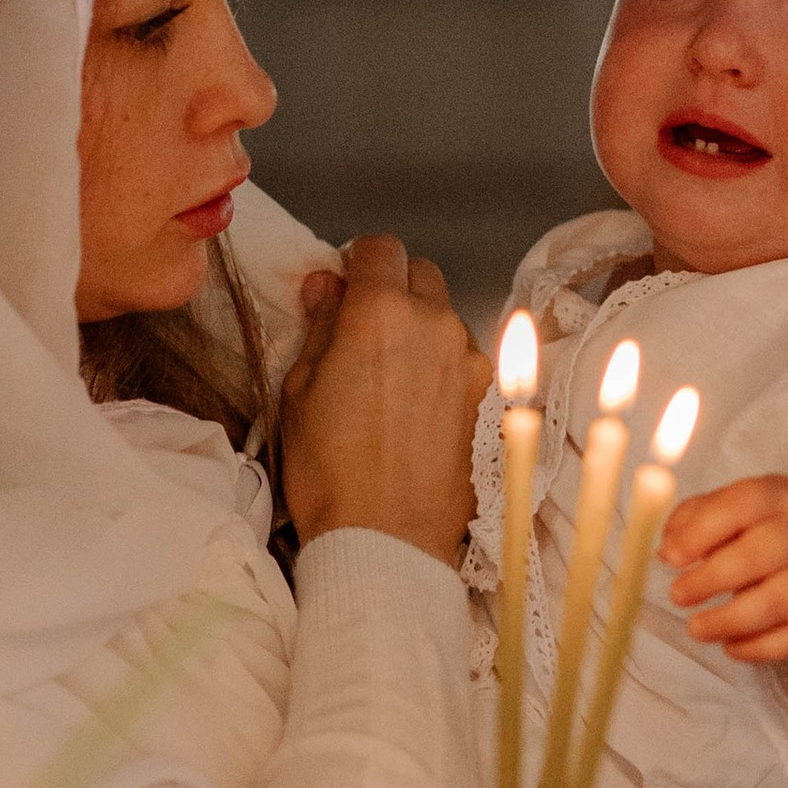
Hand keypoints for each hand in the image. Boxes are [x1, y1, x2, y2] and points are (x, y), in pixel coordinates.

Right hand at [283, 234, 492, 565]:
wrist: (386, 540)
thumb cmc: (328, 471)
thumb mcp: (299, 391)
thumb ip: (319, 325)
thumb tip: (329, 286)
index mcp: (381, 313)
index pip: (379, 247)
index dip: (356, 260)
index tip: (342, 286)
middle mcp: (436, 324)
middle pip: (420, 274)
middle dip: (392, 288)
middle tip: (362, 331)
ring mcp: (470, 362)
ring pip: (445, 318)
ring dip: (419, 330)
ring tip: (389, 380)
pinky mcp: (488, 398)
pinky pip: (462, 361)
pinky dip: (441, 368)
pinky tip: (416, 409)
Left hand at [664, 474, 787, 722]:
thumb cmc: (759, 532)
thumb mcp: (728, 510)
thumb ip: (691, 522)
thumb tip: (667, 551)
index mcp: (779, 496)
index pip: (742, 506)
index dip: (702, 533)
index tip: (670, 558)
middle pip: (761, 554)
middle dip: (711, 580)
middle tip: (677, 596)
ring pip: (778, 603)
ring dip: (730, 620)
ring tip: (697, 628)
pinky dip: (757, 648)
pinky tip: (731, 645)